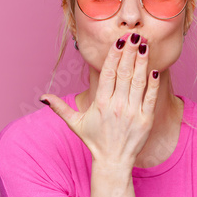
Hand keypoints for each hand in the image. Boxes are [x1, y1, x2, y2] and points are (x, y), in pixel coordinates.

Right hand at [40, 33, 159, 168]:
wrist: (113, 162)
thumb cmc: (95, 140)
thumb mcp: (75, 124)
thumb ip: (60, 108)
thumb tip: (42, 97)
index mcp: (100, 103)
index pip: (107, 73)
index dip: (113, 56)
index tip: (119, 41)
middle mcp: (116, 106)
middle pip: (124, 73)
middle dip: (129, 52)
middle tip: (134, 35)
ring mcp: (133, 112)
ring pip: (138, 81)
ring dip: (142, 62)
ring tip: (145, 45)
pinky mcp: (146, 119)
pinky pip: (151, 97)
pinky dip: (153, 83)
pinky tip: (154, 69)